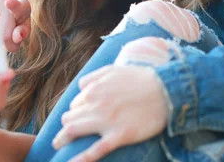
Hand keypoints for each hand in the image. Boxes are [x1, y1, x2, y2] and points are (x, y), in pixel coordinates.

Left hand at [52, 65, 168, 161]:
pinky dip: (81, 159)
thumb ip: (93, 77)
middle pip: (70, 118)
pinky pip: (95, 150)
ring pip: (73, 131)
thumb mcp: (114, 70)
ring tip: (58, 144)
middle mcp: (95, 104)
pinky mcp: (119, 136)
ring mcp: (106, 121)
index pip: (75, 104)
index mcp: (93, 89)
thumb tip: (79, 88)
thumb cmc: (141, 79)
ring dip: (62, 139)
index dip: (77, 111)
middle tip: (66, 133)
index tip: (81, 116)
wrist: (166, 91)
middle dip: (67, 125)